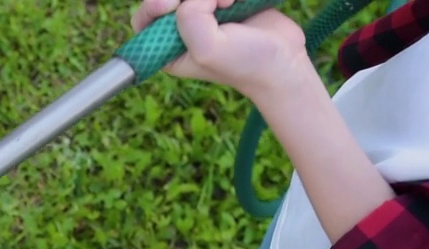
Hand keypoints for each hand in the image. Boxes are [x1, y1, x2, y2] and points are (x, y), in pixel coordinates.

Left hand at [131, 0, 307, 100]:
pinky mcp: (223, 1)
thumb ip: (189, 18)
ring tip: (228, 2)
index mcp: (167, 49)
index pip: (144, 16)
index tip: (173, 4)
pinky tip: (236, 0)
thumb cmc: (244, 63)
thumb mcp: (207, 49)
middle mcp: (182, 30)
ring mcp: (203, 13)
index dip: (155, 4)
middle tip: (213, 3)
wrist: (284, 61)